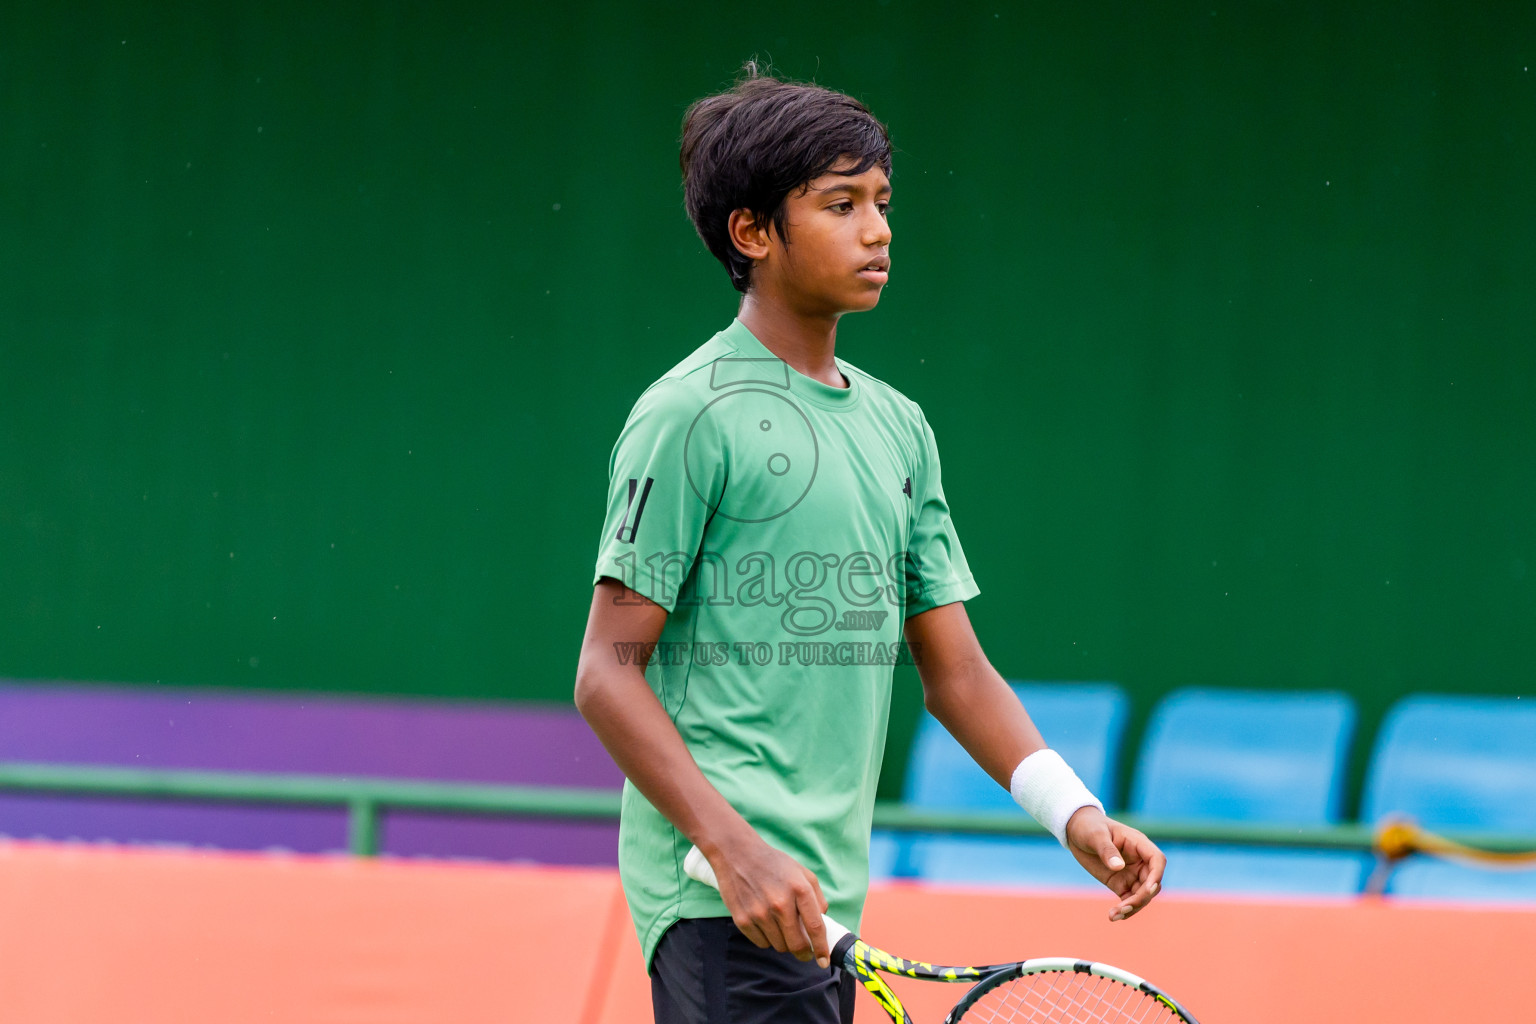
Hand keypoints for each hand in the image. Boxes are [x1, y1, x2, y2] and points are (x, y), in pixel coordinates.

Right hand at [704, 836, 831, 967]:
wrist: (737, 854)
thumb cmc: (774, 864)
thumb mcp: (802, 873)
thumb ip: (817, 897)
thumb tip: (822, 923)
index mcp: (799, 889)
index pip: (815, 927)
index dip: (821, 948)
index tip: (824, 962)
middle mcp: (780, 903)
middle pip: (797, 944)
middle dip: (803, 953)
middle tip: (804, 953)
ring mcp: (760, 912)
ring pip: (779, 946)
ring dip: (784, 943)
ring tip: (779, 926)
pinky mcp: (743, 920)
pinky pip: (762, 943)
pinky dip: (767, 939)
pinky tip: (765, 923)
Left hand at [1063, 807, 1165, 921]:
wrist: (1076, 832)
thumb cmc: (1089, 827)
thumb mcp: (1095, 835)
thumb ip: (1107, 850)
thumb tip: (1119, 866)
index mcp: (1138, 844)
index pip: (1157, 860)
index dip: (1156, 875)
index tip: (1147, 889)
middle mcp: (1139, 861)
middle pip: (1152, 883)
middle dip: (1142, 897)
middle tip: (1124, 907)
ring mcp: (1132, 874)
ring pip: (1142, 895)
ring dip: (1133, 907)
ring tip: (1114, 915)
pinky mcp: (1121, 884)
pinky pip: (1129, 900)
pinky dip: (1124, 910)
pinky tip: (1113, 916)